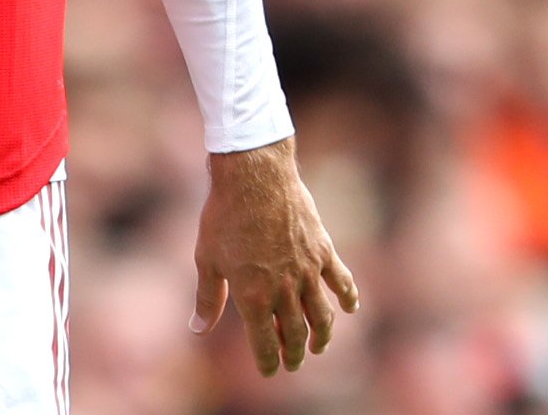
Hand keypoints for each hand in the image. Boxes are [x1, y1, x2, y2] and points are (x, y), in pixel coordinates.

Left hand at [190, 135, 358, 375]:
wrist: (254, 175)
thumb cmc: (224, 215)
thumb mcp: (207, 258)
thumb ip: (208, 298)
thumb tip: (198, 329)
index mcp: (252, 296)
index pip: (265, 343)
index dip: (267, 361)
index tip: (269, 371)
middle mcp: (283, 290)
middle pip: (295, 334)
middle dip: (294, 354)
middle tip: (294, 363)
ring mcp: (307, 271)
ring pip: (322, 316)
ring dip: (322, 336)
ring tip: (320, 347)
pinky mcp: (323, 251)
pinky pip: (341, 281)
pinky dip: (348, 298)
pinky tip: (350, 308)